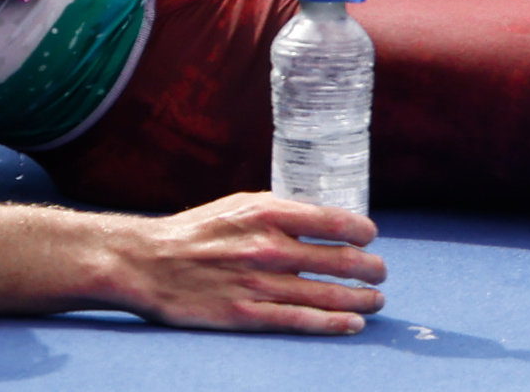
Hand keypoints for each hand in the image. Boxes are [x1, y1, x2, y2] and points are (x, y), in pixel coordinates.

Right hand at [107, 193, 384, 331]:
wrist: (147, 262)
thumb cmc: (198, 231)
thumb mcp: (242, 205)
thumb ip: (283, 212)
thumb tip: (325, 220)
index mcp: (269, 213)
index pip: (334, 221)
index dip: (362, 232)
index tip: (371, 238)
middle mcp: (268, 247)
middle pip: (338, 260)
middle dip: (370, 268)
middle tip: (381, 272)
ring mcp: (257, 283)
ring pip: (325, 294)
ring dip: (360, 298)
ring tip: (377, 300)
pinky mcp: (244, 314)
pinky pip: (299, 321)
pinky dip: (332, 324)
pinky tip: (353, 324)